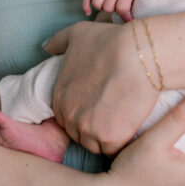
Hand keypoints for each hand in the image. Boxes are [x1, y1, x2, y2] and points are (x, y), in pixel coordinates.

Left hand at [45, 19, 157, 154]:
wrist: (138, 54)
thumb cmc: (110, 41)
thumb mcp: (78, 34)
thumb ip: (58, 41)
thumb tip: (45, 47)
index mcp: (60, 97)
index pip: (66, 116)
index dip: (83, 112)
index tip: (99, 105)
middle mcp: (70, 116)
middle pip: (79, 133)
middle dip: (93, 127)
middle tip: (112, 115)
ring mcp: (89, 130)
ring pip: (95, 145)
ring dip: (106, 138)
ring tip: (122, 124)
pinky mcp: (110, 139)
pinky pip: (113, 151)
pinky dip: (121, 144)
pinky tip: (130, 130)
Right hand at [83, 0, 136, 21]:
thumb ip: (128, 11)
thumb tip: (128, 23)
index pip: (121, 9)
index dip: (120, 12)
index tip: (122, 8)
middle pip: (107, 7)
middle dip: (110, 9)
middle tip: (113, 5)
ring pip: (96, 3)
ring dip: (100, 7)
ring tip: (105, 4)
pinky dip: (86, 6)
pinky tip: (88, 12)